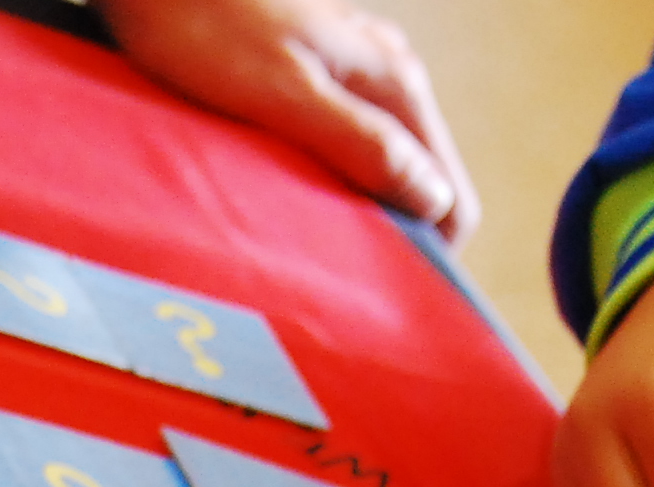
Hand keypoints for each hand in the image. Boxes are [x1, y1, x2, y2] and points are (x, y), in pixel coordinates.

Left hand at [98, 0, 477, 239]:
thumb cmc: (203, 23)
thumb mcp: (285, 95)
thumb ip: (361, 143)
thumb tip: (431, 199)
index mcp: (394, 81)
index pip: (450, 197)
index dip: (424, 254)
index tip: (373, 293)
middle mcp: (386, 73)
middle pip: (417, 184)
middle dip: (383, 234)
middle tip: (324, 275)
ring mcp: (351, 72)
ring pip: (377, 166)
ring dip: (347, 208)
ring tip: (297, 237)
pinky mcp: (312, 74)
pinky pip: (339, 146)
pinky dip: (318, 179)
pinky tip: (277, 194)